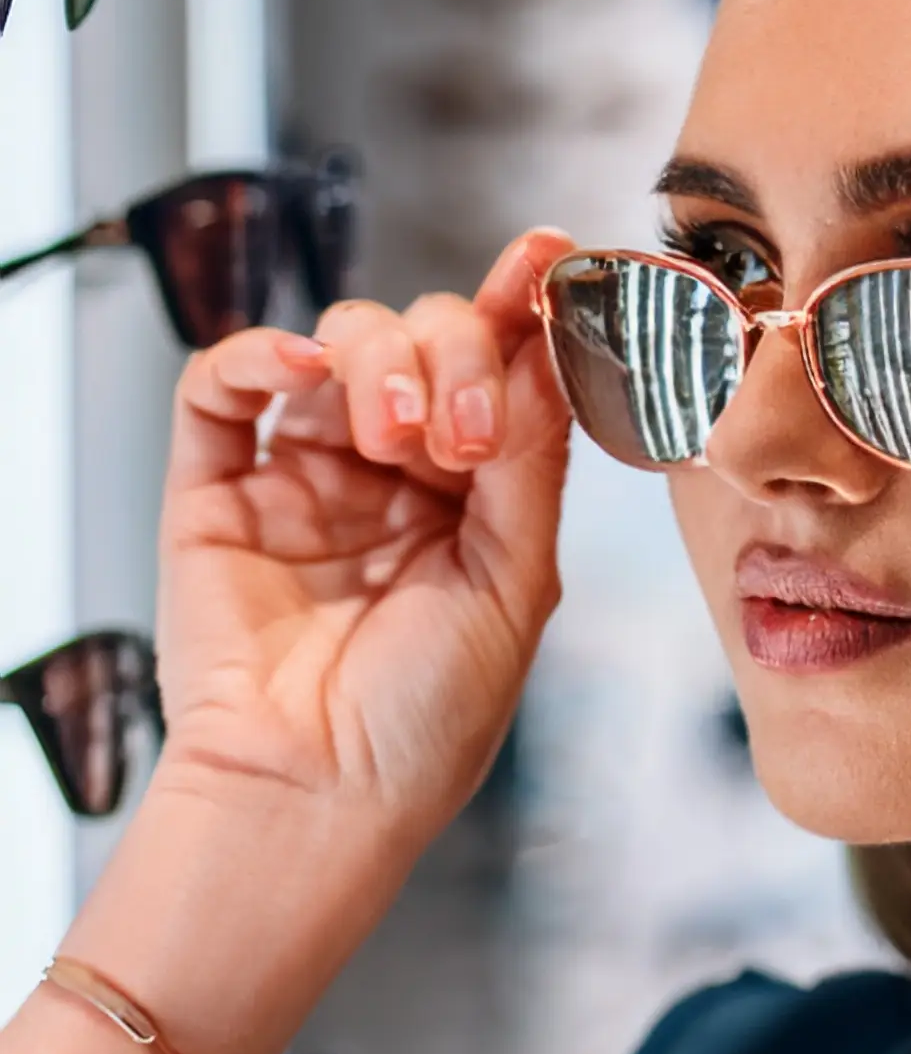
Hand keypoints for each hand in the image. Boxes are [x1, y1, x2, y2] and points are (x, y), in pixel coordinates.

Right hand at [151, 227, 574, 847]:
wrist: (320, 799)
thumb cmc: (426, 722)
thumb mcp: (515, 587)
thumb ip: (530, 465)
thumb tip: (545, 349)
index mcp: (476, 499)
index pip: (501, 374)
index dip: (523, 307)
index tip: (550, 255)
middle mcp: (393, 474)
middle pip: (426, 338)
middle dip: (455, 356)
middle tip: (460, 439)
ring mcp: (304, 474)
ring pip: (340, 341)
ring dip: (381, 359)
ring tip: (398, 439)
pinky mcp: (218, 489)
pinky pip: (226, 384)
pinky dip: (263, 351)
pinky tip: (305, 366)